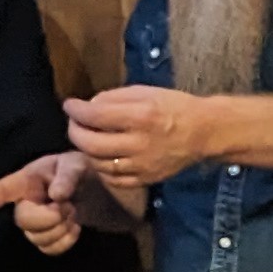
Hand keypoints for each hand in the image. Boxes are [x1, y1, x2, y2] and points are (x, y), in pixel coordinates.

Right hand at [0, 149, 87, 253]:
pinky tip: (74, 228)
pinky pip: (49, 249)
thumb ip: (67, 177)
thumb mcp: (76, 165)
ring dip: (61, 228)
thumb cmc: (77, 171)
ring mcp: (32, 224)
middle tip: (69, 205)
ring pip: (37, 238)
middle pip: (23, 220)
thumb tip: (56, 195)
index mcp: (28, 180)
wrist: (91, 189)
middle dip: (50, 217)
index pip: (4, 189)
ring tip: (72, 212)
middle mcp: (24, 203)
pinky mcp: (44, 239)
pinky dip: (66, 241)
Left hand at [64, 84, 210, 196]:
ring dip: (86, 150)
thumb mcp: (145, 92)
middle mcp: (140, 143)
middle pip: (91, 144)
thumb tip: (87, 106)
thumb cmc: (174, 107)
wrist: (203, 132)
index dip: (76, 110)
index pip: (96, 116)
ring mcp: (142, 165)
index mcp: (141, 116)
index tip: (69, 105)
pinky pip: (112, 179)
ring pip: (99, 164)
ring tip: (87, 138)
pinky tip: (102, 156)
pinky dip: (101, 167)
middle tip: (74, 124)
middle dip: (75, 132)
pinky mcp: (145, 179)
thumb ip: (114, 98)